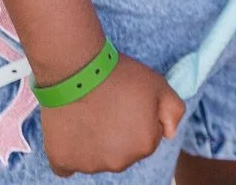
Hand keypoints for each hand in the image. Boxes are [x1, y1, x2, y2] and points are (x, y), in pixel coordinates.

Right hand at [38, 53, 182, 177]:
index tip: (127, 103)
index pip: (148, 138)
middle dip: (118, 135)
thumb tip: (170, 133)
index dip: (139, 118)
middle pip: (122, 152)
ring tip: (88, 114)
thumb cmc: (119, 76)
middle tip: (108, 108)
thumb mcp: (159, 84)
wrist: (77, 70)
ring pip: (96, 159)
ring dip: (94, 144)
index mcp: (144, 145)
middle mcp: (118, 162)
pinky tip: (71, 131)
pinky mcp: (61, 160)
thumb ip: (173, 111)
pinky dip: (70, 153)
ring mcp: (89, 164)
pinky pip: (68, 165)